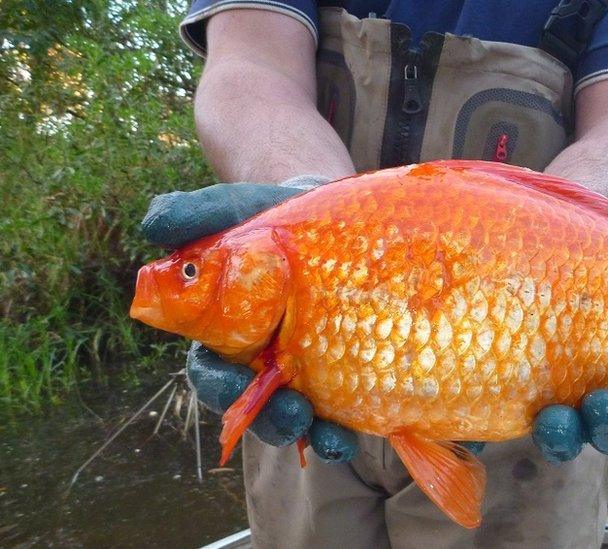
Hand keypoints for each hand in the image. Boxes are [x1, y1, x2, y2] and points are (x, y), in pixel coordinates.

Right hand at [143, 177, 358, 462]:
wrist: (332, 210)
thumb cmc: (272, 213)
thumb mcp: (236, 208)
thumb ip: (195, 214)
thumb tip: (152, 227)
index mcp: (226, 332)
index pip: (212, 370)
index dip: (218, 384)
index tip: (233, 382)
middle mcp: (261, 360)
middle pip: (256, 406)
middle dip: (271, 419)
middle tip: (293, 416)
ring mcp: (304, 369)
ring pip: (298, 415)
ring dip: (311, 433)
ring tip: (332, 439)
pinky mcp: (345, 370)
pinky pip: (342, 410)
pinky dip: (345, 429)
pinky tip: (354, 434)